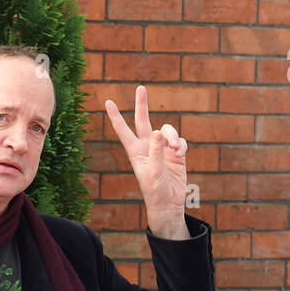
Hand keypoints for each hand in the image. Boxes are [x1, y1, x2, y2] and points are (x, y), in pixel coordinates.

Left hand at [105, 86, 188, 239]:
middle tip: (140, 87)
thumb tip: (159, 131)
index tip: (108, 102)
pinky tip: (180, 154)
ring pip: (167, 130)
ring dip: (173, 137)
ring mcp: (162, 149)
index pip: (123, 130)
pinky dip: (181, 145)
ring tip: (176, 149)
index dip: (116, 116)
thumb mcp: (153, 171)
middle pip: (143, 120)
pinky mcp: (176, 153)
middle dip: (142, 104)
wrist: (169, 203)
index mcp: (135, 151)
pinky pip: (180, 141)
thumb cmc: (155, 190)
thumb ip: (156, 151)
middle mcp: (147, 146)